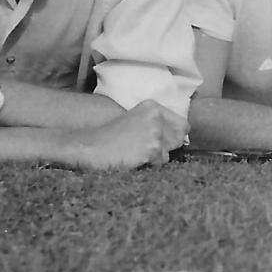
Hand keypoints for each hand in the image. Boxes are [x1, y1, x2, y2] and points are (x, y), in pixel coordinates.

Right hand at [63, 100, 188, 169]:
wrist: (91, 146)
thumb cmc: (110, 136)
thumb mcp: (134, 119)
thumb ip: (155, 122)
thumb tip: (180, 136)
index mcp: (153, 106)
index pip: (181, 122)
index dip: (174, 134)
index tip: (165, 141)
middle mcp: (157, 116)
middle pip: (179, 136)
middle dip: (168, 145)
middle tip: (149, 150)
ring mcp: (155, 133)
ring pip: (170, 151)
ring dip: (157, 156)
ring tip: (138, 154)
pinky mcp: (152, 149)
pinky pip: (161, 162)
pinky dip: (151, 164)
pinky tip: (135, 160)